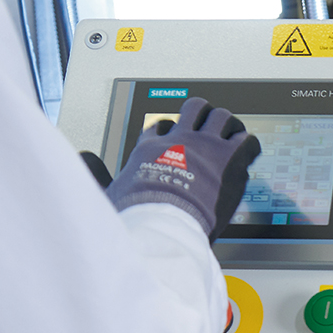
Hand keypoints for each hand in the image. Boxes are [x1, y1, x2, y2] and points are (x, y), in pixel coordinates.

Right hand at [106, 98, 261, 240]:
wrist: (164, 222)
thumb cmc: (138, 213)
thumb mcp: (107, 191)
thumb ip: (96, 174)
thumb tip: (83, 159)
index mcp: (152, 147)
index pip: (161, 126)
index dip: (170, 129)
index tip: (173, 136)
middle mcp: (180, 139)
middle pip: (195, 109)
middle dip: (203, 115)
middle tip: (209, 126)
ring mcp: (206, 146)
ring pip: (222, 117)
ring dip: (228, 124)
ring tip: (232, 132)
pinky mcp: (229, 159)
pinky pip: (246, 139)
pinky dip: (249, 143)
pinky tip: (249, 151)